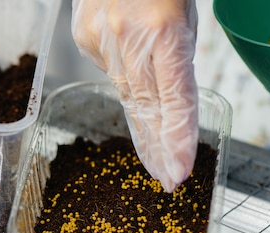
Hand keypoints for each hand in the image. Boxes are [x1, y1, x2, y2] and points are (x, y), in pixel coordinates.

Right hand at [71, 0, 198, 191]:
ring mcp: (100, 39)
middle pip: (146, 107)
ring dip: (143, 129)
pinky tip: (134, 81)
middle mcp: (128, 38)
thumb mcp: (186, 12)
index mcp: (165, 28)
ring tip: (155, 160)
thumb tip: (169, 100)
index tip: (179, 171)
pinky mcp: (83, 39)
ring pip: (126, 95)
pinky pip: (109, 70)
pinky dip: (124, 80)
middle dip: (158, 148)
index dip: (177, 138)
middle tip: (167, 178)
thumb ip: (178, 54)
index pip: (174, 97)